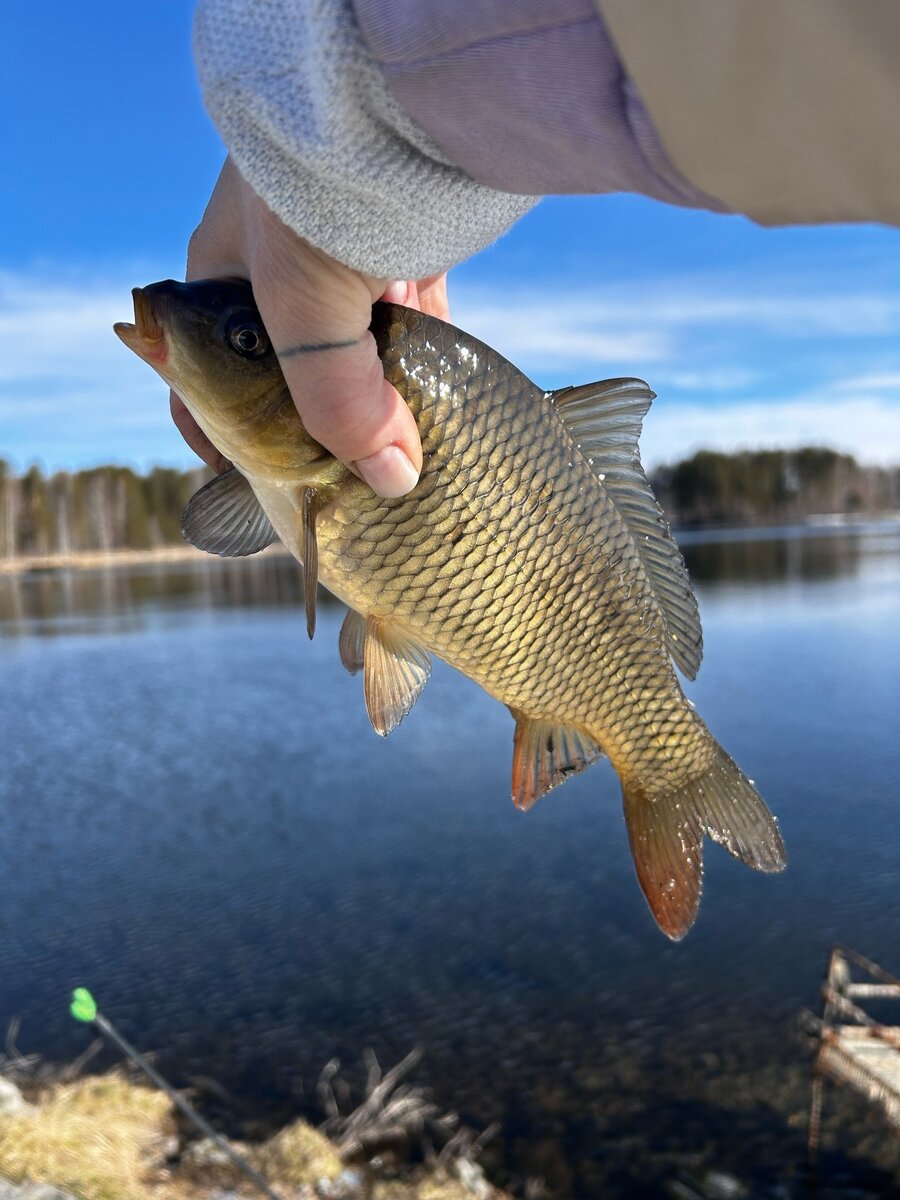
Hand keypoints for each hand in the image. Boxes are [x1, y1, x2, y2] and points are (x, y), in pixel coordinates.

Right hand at [171, 158, 449, 494]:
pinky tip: (441, 409)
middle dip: (318, 434)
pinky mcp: (404, 253)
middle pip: (291, 380)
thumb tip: (392, 482)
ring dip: (381, 407)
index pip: (199, 382)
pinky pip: (413, 327)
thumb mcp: (305, 307)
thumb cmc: (310, 191)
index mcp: (217, 289)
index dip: (224, 438)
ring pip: (358, 359)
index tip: (261, 488)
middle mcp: (277, 281)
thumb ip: (341, 402)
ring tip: (403, 460)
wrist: (390, 90)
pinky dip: (425, 368)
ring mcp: (343, 266)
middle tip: (349, 487)